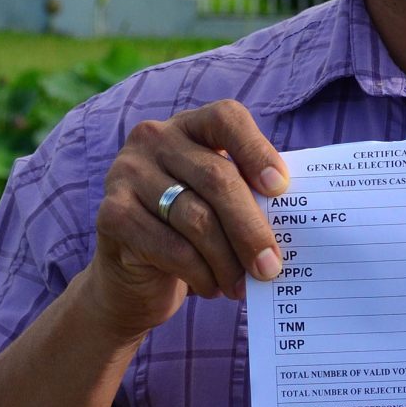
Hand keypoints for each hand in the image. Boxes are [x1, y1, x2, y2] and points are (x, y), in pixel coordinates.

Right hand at [88, 100, 288, 339]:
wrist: (131, 279)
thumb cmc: (191, 236)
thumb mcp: (219, 207)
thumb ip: (247, 196)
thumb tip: (293, 215)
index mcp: (188, 126)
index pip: (226, 118)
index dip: (256, 150)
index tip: (281, 188)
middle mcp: (153, 139)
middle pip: (217, 178)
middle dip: (251, 228)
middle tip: (271, 267)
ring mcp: (126, 173)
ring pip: (196, 219)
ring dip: (228, 261)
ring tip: (242, 286)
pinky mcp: (112, 214)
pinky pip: (172, 247)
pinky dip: (201, 274)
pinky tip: (212, 288)